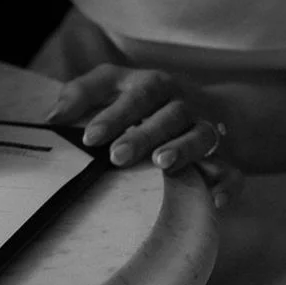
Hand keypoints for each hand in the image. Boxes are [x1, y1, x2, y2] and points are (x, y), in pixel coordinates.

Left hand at [47, 63, 230, 174]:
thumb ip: (83, 92)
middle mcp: (185, 105)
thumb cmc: (149, 100)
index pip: (138, 93)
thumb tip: (51, 118)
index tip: (89, 137)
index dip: (115, 114)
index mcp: (157, 85)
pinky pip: (234, 172)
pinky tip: (214, 200)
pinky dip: (227, 185)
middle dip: (143, 134)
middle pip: (168, 115)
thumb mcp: (118, 84)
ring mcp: (209, 131)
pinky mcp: (229, 159)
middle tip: (117, 156)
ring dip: (183, 149)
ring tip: (162, 164)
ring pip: (202, 137)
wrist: (217, 110)